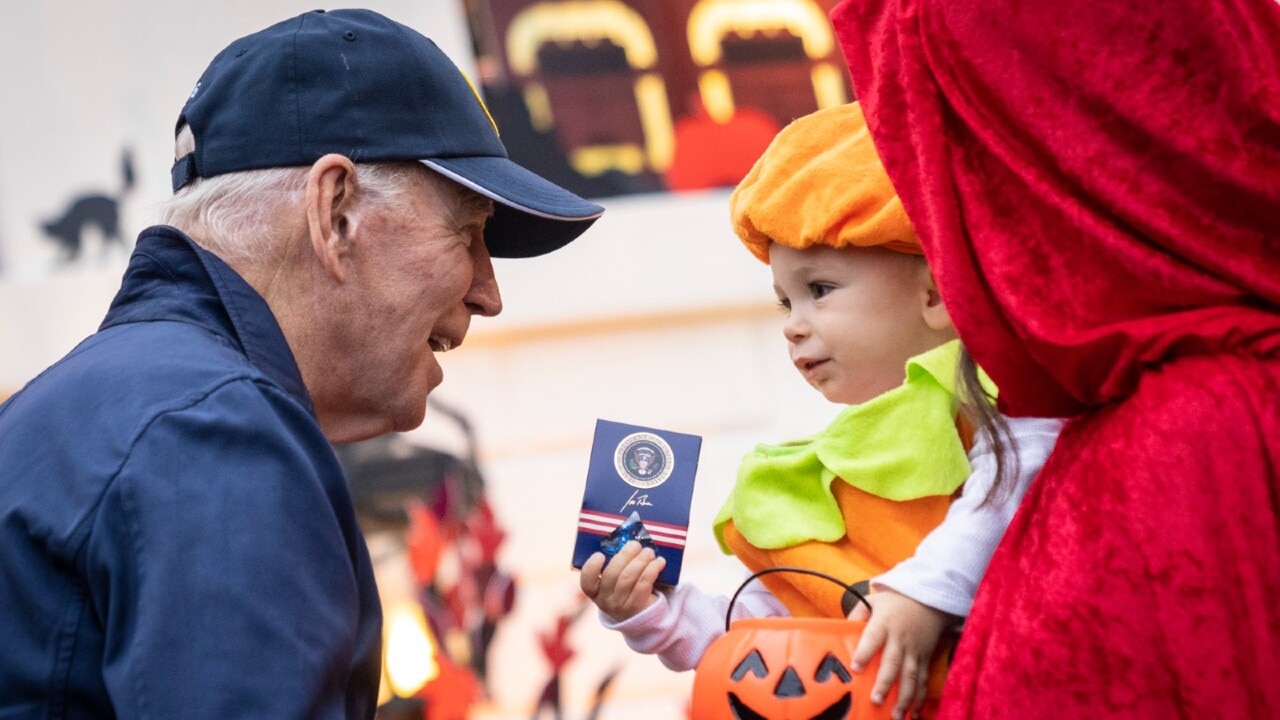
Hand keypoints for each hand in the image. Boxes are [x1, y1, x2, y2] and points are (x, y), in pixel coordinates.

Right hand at [578, 541, 665, 621]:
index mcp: (595, 591)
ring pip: (628, 578)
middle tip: (636, 544)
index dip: (591, 567)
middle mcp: (604, 600)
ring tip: (649, 552)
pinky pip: (643, 584)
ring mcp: (620, 606)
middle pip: (611, 574)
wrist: (643, 613)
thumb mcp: (616, 580)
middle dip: (625, 555)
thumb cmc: (627, 588)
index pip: (587, 582)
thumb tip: (627, 538)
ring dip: (640, 560)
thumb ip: (617, 563)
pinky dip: (652, 569)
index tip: (600, 554)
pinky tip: (659, 562)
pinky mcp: (637, 607)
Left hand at [848, 589, 955, 719]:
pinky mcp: (924, 660)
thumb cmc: (895, 602)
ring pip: (911, 677)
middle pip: (893, 663)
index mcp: (884, 624)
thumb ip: (857, 614)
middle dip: (885, 683)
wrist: (929, 601)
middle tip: (875, 700)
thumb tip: (839, 630)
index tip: (856, 667)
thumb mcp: (873, 601)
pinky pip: (923, 681)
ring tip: (895, 715)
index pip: (873, 638)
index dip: (865, 652)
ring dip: (904, 698)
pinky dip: (920, 699)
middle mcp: (900, 640)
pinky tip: (914, 715)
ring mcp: (914, 652)